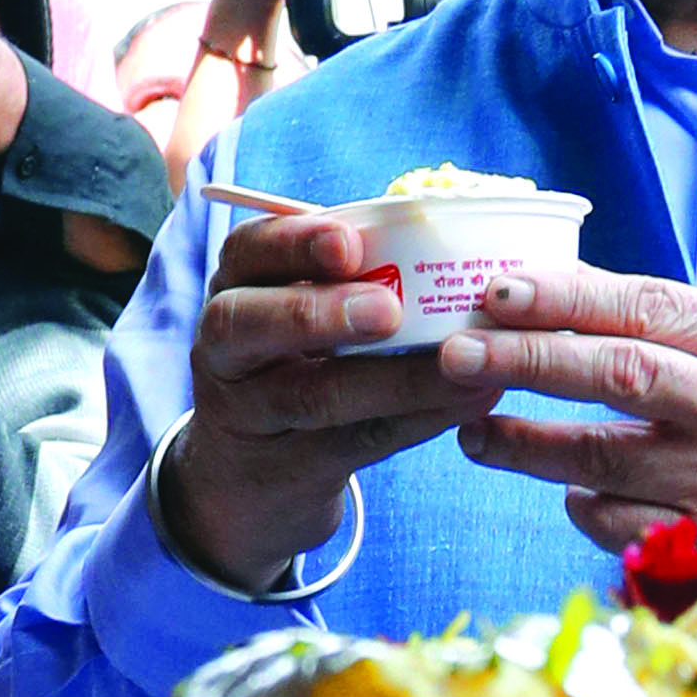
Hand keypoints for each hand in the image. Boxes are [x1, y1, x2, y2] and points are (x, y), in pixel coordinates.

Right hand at [160, 210, 511, 595]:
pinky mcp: (293, 466)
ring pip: (312, 396)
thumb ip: (354, 273)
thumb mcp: (301, 305)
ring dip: (392, 380)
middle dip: (317, 313)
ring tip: (458, 363)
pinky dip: (421, 419)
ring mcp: (251, 413)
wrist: (254, 467)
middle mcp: (225, 348)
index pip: (245, 252)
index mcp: (236, 287)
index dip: (293, 243)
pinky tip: (471, 400)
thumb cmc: (300, 355)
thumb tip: (457, 229)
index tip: (349, 242)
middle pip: (247, 324)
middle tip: (387, 309)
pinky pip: (359, 442)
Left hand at [437, 262, 696, 556]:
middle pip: (618, 376)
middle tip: (456, 355)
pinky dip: (581, 502)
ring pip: (600, 460)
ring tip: (474, 430)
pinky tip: (570, 487)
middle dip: (526, 361)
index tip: (498, 291)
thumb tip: (560, 299)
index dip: (565, 297)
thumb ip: (682, 325)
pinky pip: (616, 523)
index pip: (648, 308)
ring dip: (523, 444)